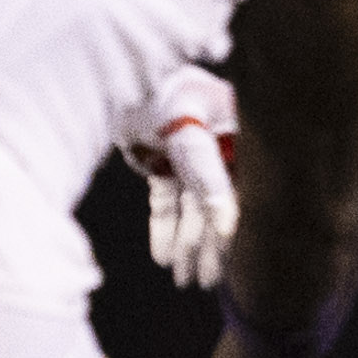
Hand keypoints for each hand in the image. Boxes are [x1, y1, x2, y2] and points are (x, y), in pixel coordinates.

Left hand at [116, 64, 240, 287]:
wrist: (118, 74)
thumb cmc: (164, 96)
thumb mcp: (190, 140)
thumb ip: (211, 181)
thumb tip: (227, 227)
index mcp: (237, 138)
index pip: (239, 193)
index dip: (235, 230)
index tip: (235, 266)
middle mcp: (217, 148)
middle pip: (214, 205)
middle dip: (208, 246)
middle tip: (206, 283)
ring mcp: (187, 156)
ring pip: (189, 207)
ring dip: (185, 242)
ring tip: (181, 278)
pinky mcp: (161, 162)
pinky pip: (166, 200)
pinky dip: (163, 227)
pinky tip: (162, 257)